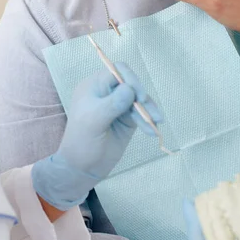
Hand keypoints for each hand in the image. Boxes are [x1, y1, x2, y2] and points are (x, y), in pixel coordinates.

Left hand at [32, 64, 162, 209]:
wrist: (82, 168)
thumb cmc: (82, 141)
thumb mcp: (93, 121)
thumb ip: (112, 104)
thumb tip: (130, 89)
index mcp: (94, 86)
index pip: (116, 71)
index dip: (130, 79)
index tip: (139, 95)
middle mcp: (107, 92)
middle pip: (132, 83)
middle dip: (142, 96)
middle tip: (150, 111)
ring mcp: (119, 105)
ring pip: (139, 99)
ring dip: (149, 109)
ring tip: (157, 121)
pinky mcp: (127, 119)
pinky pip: (142, 113)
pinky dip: (148, 120)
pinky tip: (153, 131)